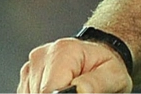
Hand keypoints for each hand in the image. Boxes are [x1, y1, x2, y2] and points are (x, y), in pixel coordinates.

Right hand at [17, 38, 132, 93]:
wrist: (101, 55)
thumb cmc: (107, 66)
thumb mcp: (112, 75)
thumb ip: (95, 83)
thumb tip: (79, 90)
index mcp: (63, 51)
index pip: (49, 90)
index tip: (78, 93)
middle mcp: (43, 55)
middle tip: (78, 90)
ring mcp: (32, 65)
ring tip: (71, 88)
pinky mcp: (28, 76)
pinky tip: (60, 89)